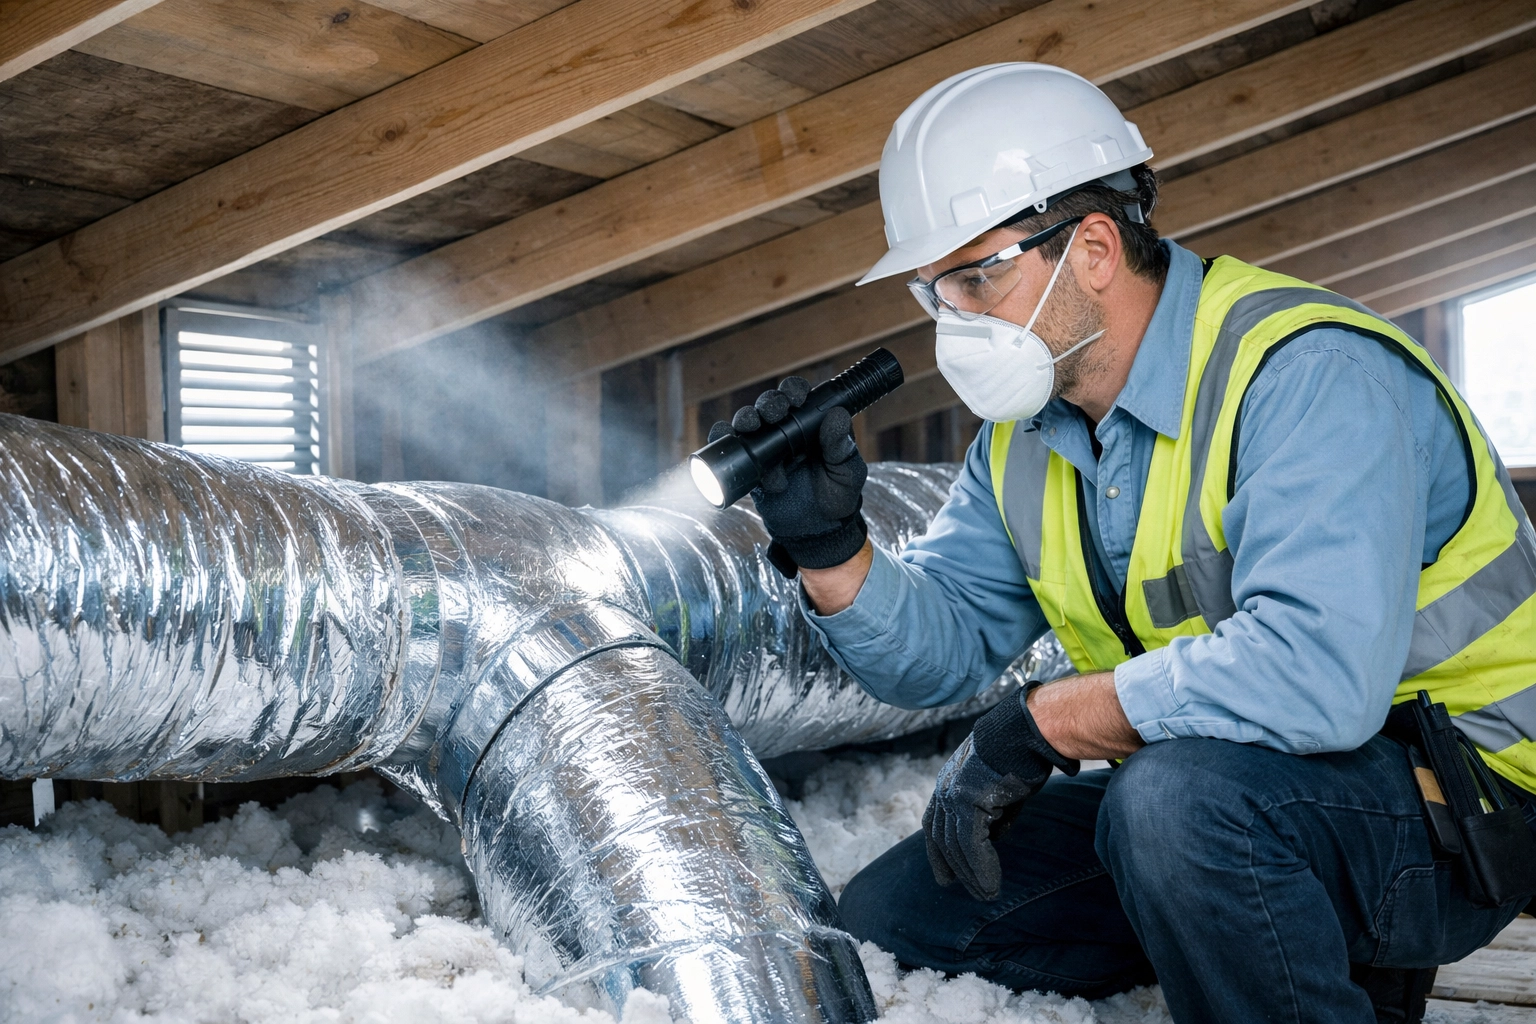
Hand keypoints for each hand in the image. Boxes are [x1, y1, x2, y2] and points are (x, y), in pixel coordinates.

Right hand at [709, 377, 867, 575]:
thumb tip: (837, 417)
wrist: (816, 532)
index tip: (796, 398)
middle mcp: (786, 432)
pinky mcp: (749, 468)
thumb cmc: (837, 498)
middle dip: (768, 403)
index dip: (794, 391)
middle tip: (772, 413)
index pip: (799, 398)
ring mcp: (765, 449)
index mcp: (812, 426)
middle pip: (769, 405)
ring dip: (746, 419)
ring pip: (748, 423)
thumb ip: (842, 448)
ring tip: (752, 428)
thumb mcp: (848, 473)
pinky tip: (728, 441)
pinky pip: (730, 449)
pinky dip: (723, 440)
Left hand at [923, 684, 1078, 900]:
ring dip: (972, 875)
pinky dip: (982, 868)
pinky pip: (972, 845)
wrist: (1025, 731)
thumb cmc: (1019, 753)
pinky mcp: (968, 802)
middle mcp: (945, 789)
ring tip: (987, 894)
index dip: (939, 852)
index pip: (936, 824)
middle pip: (943, 839)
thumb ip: (992, 811)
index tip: (947, 875)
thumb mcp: (1000, 786)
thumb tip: (994, 836)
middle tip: (974, 891)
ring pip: (957, 846)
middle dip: (956, 868)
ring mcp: (953, 795)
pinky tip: (992, 884)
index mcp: (949, 782)